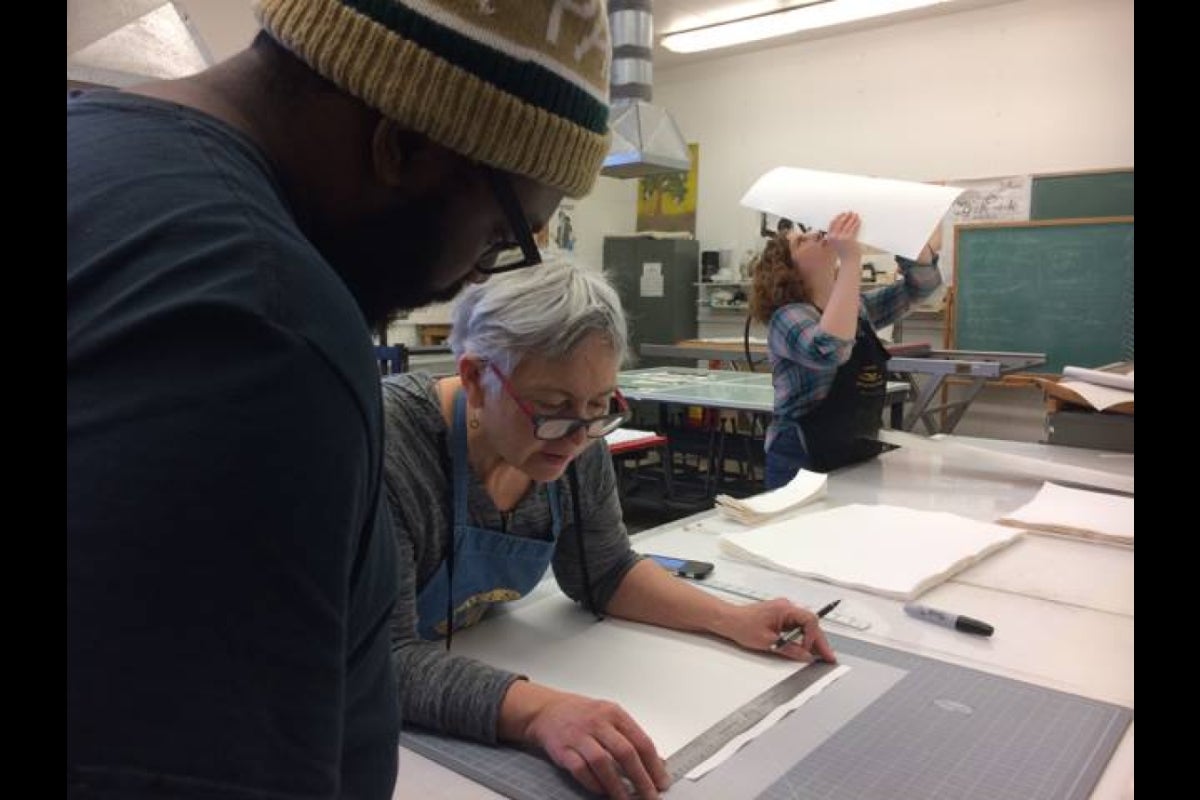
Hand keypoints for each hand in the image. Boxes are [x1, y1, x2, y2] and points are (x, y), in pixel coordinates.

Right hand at [521, 688, 670, 798]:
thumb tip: (657, 762)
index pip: (641, 741)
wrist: (546, 710)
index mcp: (614, 713)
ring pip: (602, 763)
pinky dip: (593, 783)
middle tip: (650, 795)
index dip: (654, 765)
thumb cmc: (581, 715)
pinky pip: (580, 770)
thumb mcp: (610, 717)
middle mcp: (598, 723)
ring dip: (617, 786)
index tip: (662, 781)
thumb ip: (631, 737)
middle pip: (625, 752)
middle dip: (641, 778)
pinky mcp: (563, 749)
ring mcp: (579, 736)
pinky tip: (602, 791)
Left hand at [718, 597, 837, 663]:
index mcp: (785, 609)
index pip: (809, 620)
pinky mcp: (780, 617)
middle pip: (810, 624)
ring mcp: (784, 612)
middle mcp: (787, 607)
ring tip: (820, 655)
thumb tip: (805, 656)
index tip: (809, 650)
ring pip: (805, 626)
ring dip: (812, 640)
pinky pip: (797, 627)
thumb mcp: (768, 642)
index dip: (813, 637)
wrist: (728, 620)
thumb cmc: (743, 626)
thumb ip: (789, 649)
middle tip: (828, 657)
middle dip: (819, 641)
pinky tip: (807, 649)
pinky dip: (802, 638)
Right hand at [825, 211, 861, 264]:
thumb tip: (843, 224)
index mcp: (830, 237)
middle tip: (850, 212)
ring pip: (848, 224)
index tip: (843, 214)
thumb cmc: (844, 253)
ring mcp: (842, 237)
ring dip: (852, 218)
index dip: (838, 217)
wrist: (849, 261)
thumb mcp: (836, 244)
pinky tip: (859, 221)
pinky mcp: (850, 238)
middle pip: (840, 222)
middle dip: (846, 216)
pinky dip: (856, 223)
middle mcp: (834, 237)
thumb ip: (837, 235)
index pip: (832, 223)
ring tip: (856, 215)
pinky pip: (853, 228)